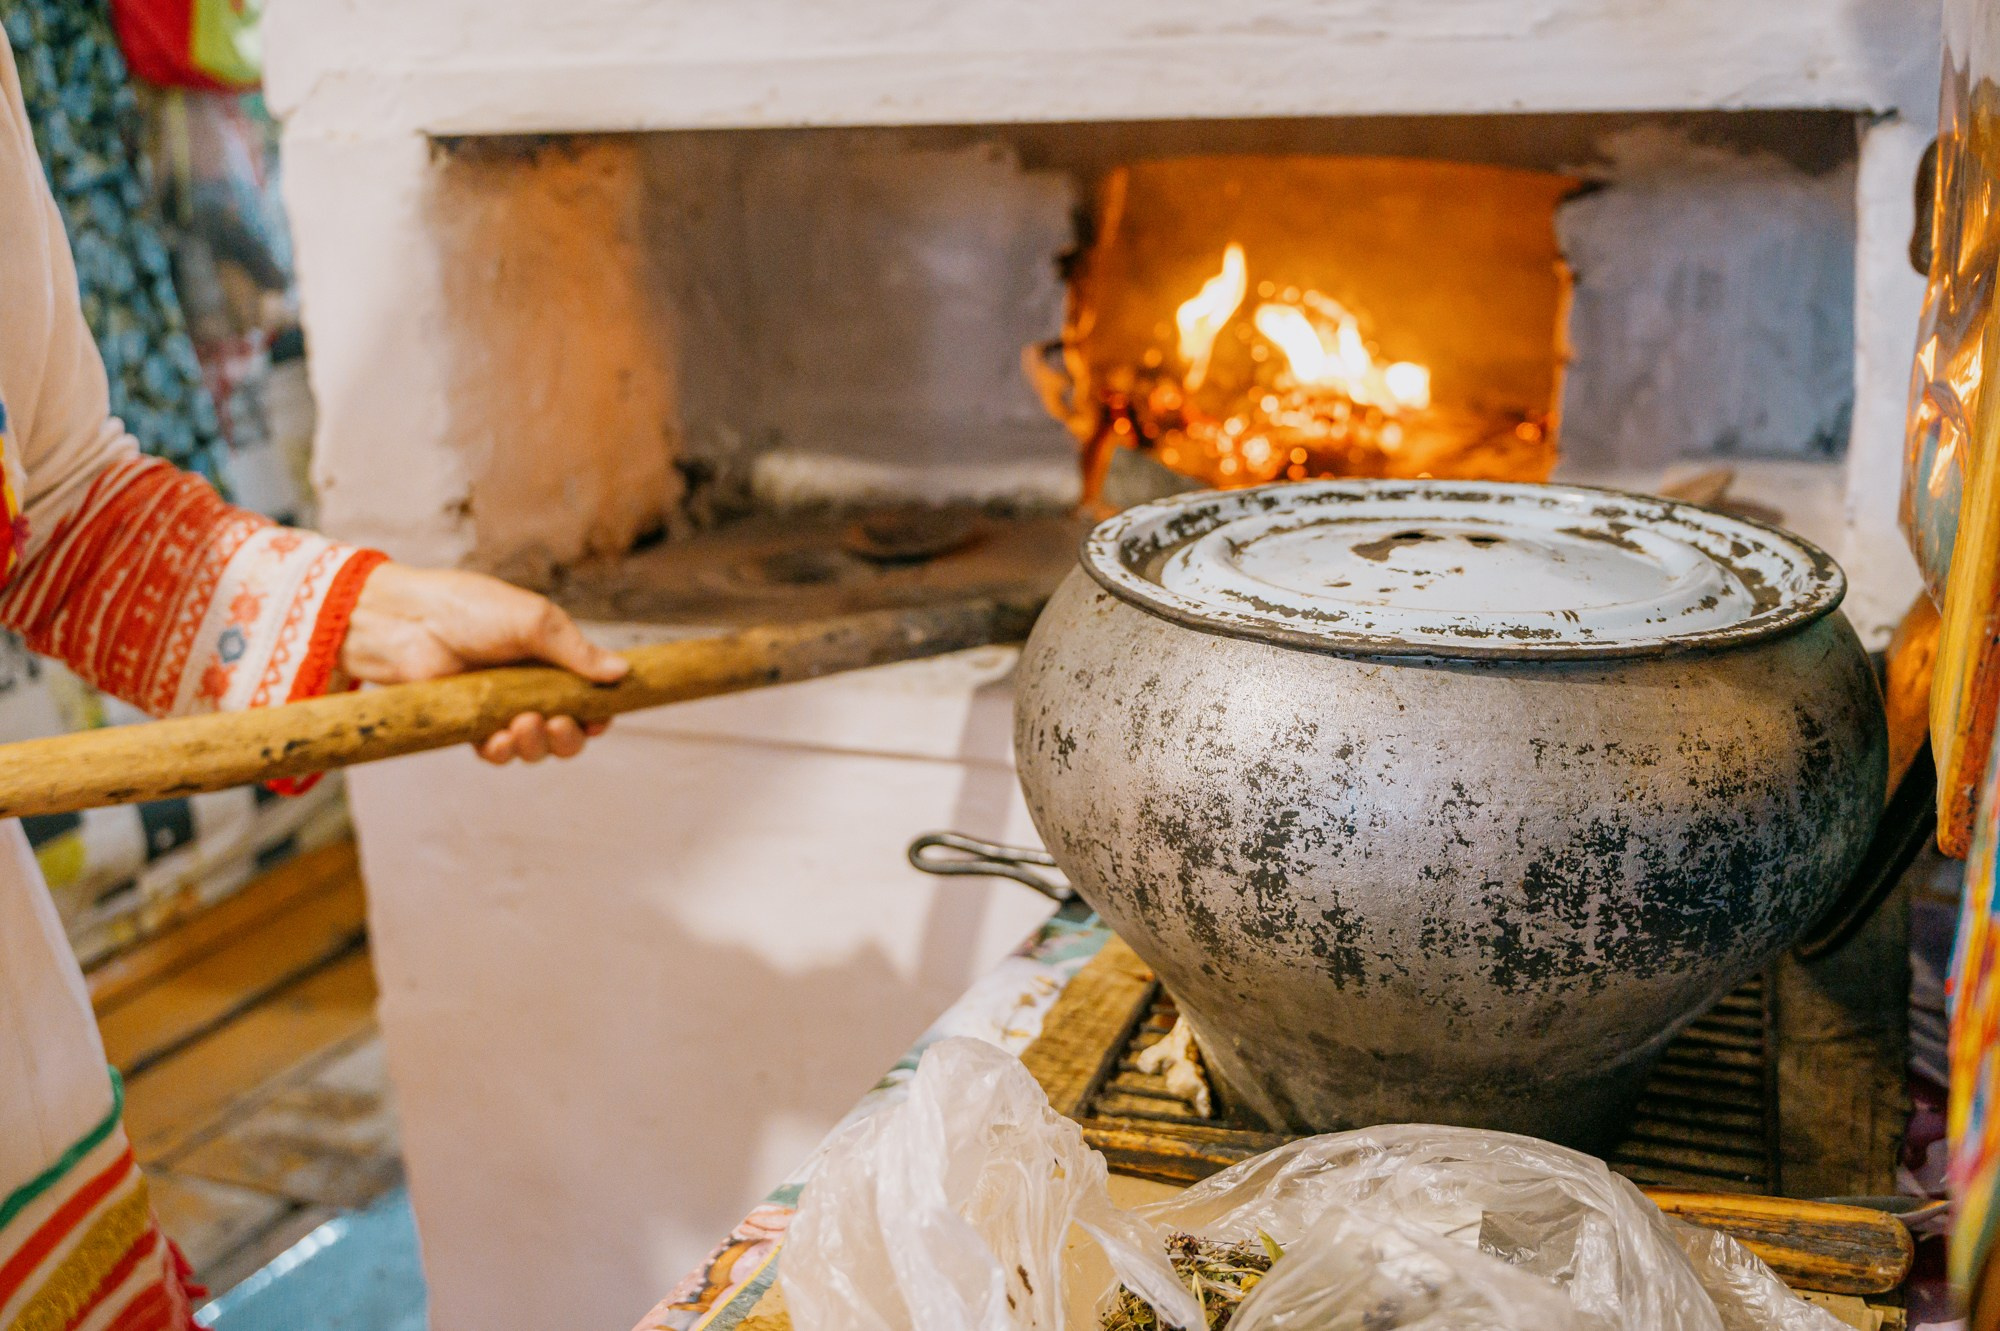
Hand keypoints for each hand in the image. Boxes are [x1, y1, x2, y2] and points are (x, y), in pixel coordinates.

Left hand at [340, 562, 628, 763]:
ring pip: (534, 748)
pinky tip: (499, 740)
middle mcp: (531, 688)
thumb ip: (579, 652)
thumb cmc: (472, 609)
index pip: (589, 699)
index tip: (599, 719)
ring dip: (537, 745)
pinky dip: (503, 752)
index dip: (599, 715)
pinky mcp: (471, 725)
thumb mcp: (536, 622)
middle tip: (559, 724)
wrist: (409, 621)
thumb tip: (622, 673)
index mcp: (553, 661)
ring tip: (525, 725)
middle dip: (570, 737)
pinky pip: (496, 753)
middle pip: (568, 732)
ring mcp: (500, 708)